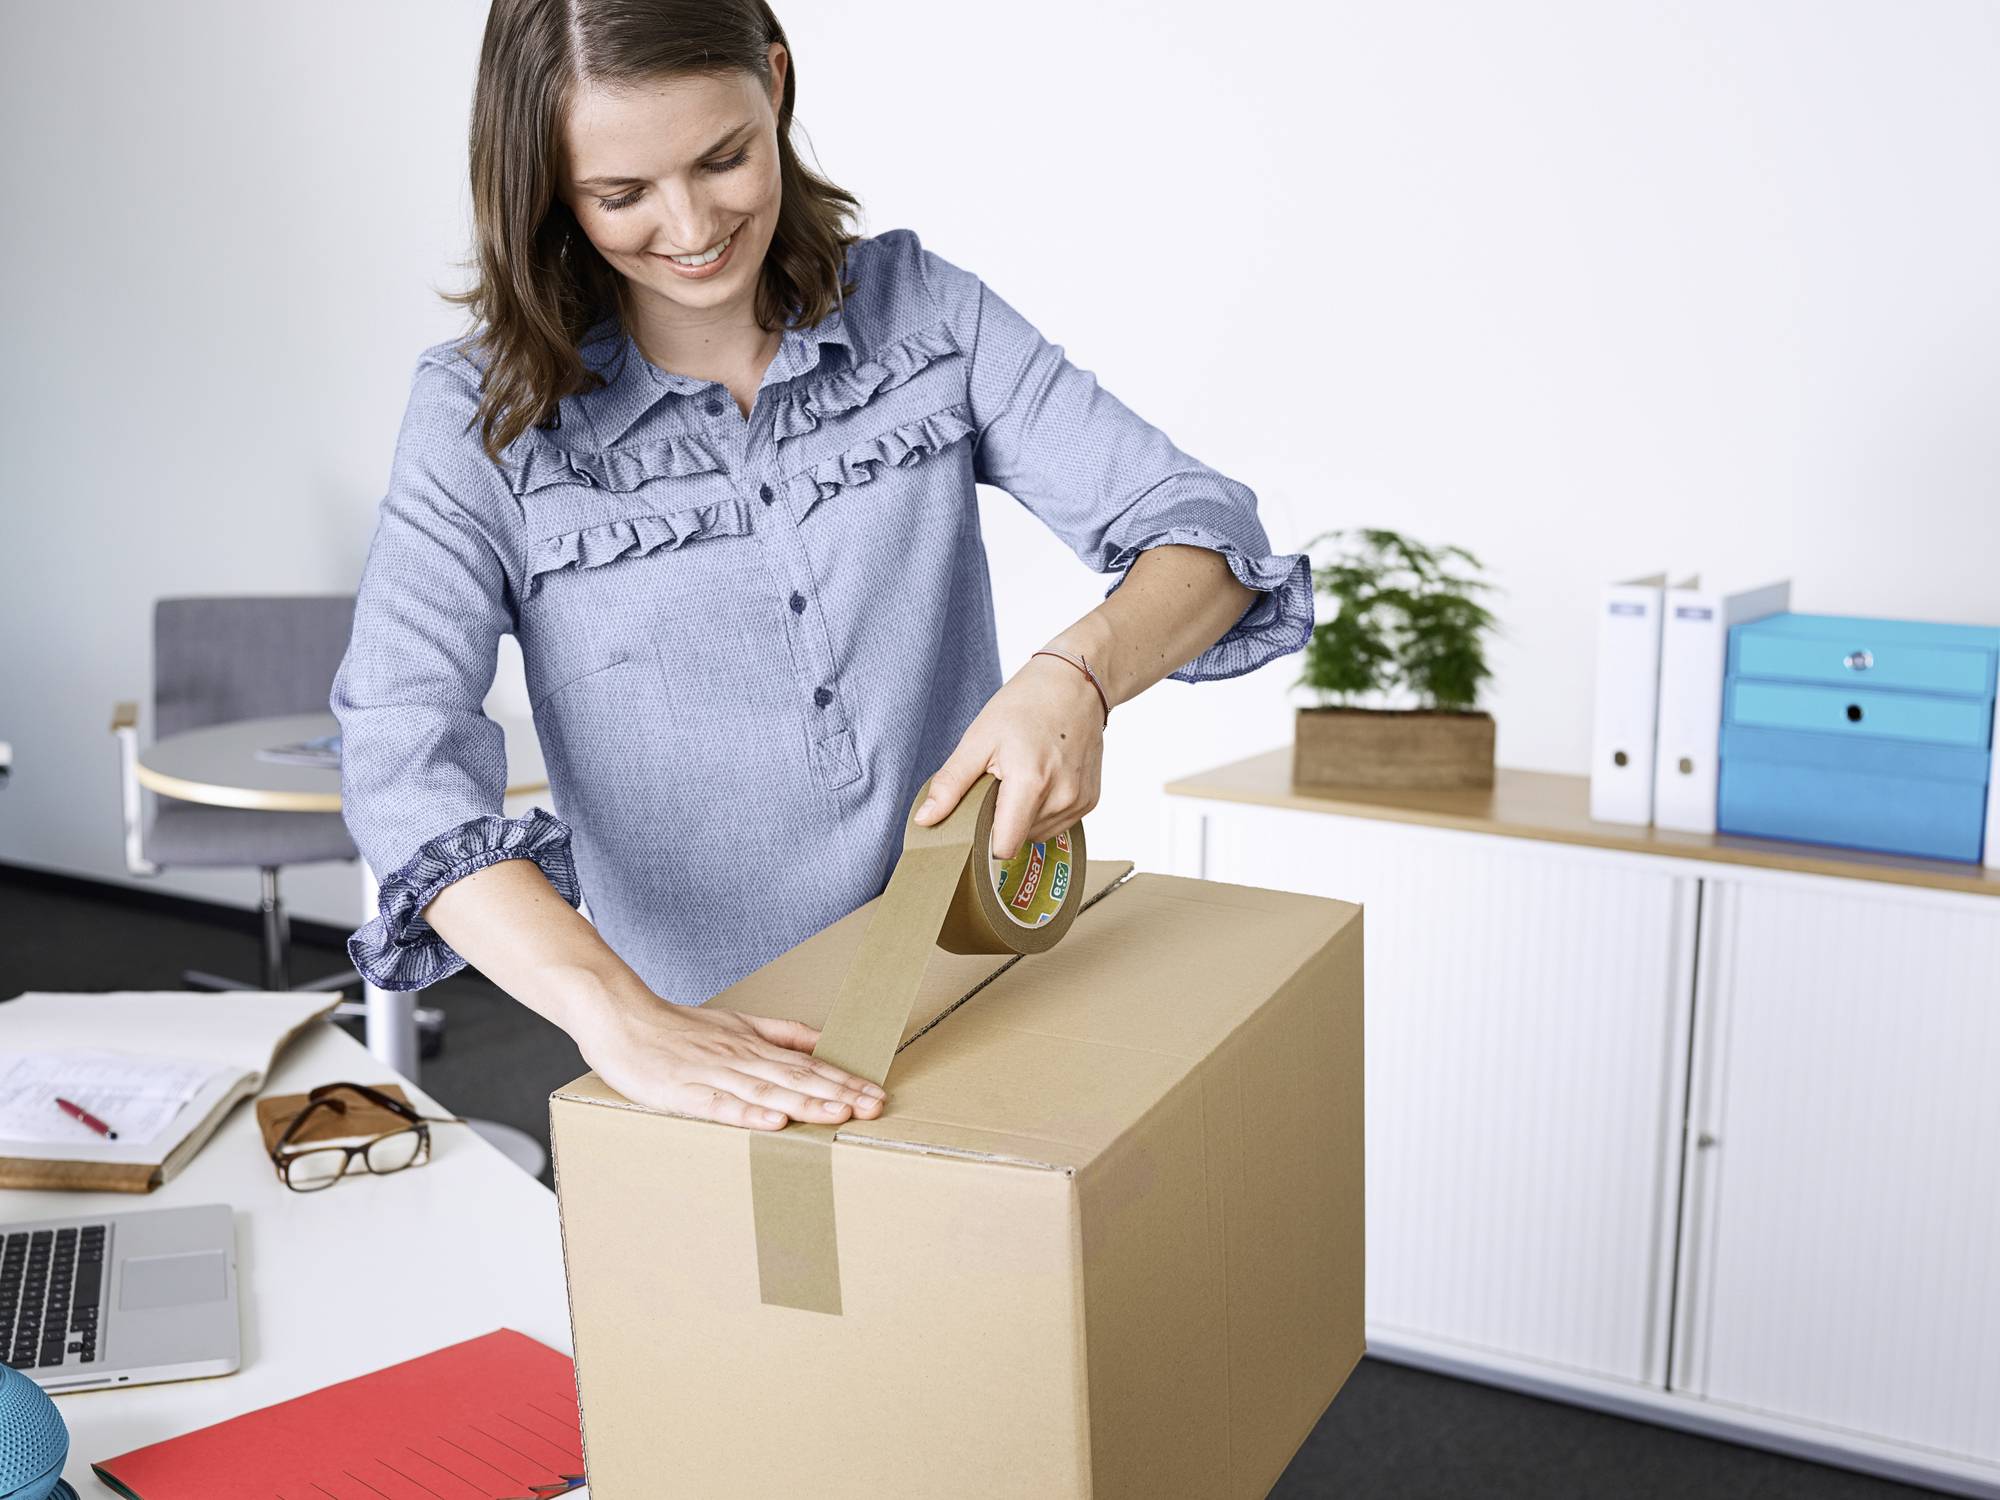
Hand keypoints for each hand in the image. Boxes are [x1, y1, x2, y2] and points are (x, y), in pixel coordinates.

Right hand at [576, 998, 886, 1130]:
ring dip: (805, 1104)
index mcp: (753, 1046)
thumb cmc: (679, 1027)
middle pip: (796, 1079)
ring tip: (840, 1114)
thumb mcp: (738, 1023)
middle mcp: (739, 1059)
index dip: (844, 1081)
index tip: (877, 1093)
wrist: (621, 1016)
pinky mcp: (683, 1092)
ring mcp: (711, 1075)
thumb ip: (782, 1034)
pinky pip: (719, 1106)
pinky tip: (773, 1123)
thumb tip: (824, 1043)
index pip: (808, 1066)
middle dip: (838, 1094)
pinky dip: (747, 1115)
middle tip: (874, 1106)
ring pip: (766, 1092)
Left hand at [913, 653, 1103, 857]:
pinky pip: (1059, 824)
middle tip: (1000, 784)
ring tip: (1023, 778)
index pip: (1004, 847)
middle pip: (1020, 840)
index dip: (984, 839)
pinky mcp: (1091, 800)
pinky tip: (1042, 779)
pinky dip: (1044, 810)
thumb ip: (951, 783)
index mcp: (1031, 782)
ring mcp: (1081, 801)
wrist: (1076, 683)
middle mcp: (1062, 798)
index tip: (975, 819)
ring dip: (1024, 817)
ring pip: (1039, 835)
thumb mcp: (978, 739)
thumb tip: (925, 820)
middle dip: (1003, 821)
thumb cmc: (1025, 705)